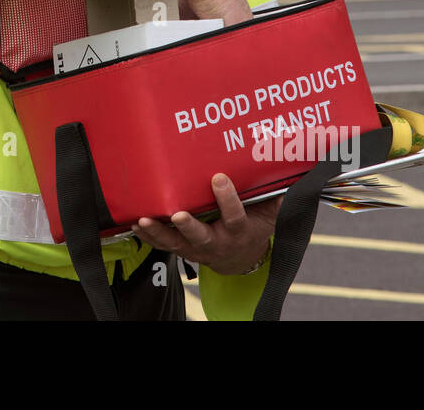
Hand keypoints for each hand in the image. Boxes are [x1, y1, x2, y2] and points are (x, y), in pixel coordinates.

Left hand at [132, 174, 280, 275]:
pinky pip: (164, 246)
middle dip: (189, 226)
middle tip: (177, 214)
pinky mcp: (182, 250)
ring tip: (143, 220)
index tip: (218, 178)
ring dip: (159, 232)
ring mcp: (197, 249)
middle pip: (201, 237)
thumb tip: (288, 166)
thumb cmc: (254, 225)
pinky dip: (149, 237)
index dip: (227, 199)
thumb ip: (275, 193)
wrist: (241, 257)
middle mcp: (218, 242)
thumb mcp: (270, 213)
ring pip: (177, 244)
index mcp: (240, 231)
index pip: (235, 216)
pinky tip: (135, 224)